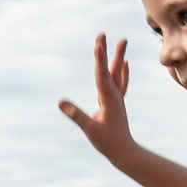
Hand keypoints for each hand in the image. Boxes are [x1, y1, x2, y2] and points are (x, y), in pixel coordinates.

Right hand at [59, 35, 138, 162]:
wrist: (124, 152)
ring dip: (118, 56)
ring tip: (123, 41)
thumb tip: (61, 103)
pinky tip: (126, 64)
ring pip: (117, 72)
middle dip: (107, 51)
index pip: (101, 74)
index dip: (99, 57)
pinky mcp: (117, 103)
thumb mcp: (89, 129)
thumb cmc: (107, 142)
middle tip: (104, 34)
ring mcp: (117, 98)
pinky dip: (123, 72)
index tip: (99, 42)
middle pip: (110, 68)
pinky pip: (121, 83)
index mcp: (108, 99)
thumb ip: (76, 115)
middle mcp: (114, 95)